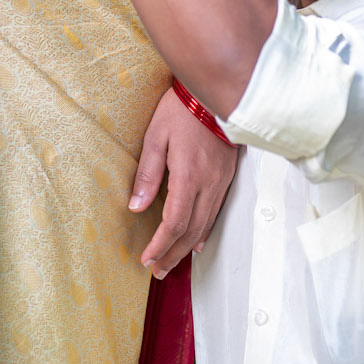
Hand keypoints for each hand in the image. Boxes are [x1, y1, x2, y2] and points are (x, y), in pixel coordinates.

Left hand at [129, 85, 238, 278]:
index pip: (174, 222)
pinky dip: (205, 231)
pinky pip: (216, 212)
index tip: (147, 259)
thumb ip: (147, 173)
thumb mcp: (156, 136)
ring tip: (172, 262)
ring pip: (205, 225)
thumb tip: (136, 206)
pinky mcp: (227, 176)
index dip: (160, 245)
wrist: (217, 92)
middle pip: (190, 231)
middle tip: (158, 271)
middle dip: (172, 254)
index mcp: (188, 175)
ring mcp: (221, 181)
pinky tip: (198, 242)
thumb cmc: (183, 109)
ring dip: (187, 248)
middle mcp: (208, 183)